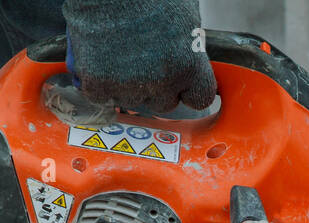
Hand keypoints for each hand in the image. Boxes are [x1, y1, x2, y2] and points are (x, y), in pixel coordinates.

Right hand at [64, 0, 215, 113]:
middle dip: (154, 89)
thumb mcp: (183, 17)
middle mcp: (165, 81)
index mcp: (190, 66)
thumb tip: (186, 52)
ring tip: (117, 55)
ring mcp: (131, 84)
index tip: (179, 83)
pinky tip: (96, 62)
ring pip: (130, 101)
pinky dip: (95, 84)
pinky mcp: (99, 81)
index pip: (199, 99)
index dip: (187, 91)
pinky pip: (99, 96)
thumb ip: (187, 46)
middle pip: (163, 104)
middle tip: (141, 64)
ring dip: (124, 86)